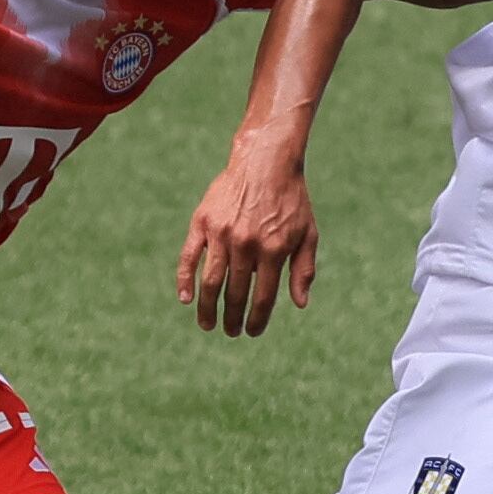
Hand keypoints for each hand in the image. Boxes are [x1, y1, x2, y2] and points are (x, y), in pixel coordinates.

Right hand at [177, 148, 317, 337]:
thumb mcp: (308, 234)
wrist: (265, 161)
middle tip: (230, 331)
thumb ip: (303, 269)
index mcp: (274, 250)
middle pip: (236, 294)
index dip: (257, 320)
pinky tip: (185, 298)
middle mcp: (247, 245)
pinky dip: (184, 279)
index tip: (252, 332)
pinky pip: (190, 257)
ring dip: (208, 308)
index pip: (263, 298)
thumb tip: (300, 304)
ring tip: (208, 325)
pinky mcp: (203, 222)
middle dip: (232, 318)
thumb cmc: (291, 200)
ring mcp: (223, 234)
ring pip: (211, 282)